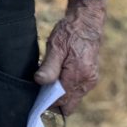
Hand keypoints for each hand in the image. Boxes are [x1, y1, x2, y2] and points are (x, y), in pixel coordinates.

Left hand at [34, 0, 106, 114]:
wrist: (87, 22)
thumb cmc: (70, 32)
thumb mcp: (56, 46)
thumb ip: (49, 66)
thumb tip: (39, 81)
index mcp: (78, 75)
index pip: (62, 101)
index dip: (48, 102)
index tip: (36, 99)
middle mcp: (87, 81)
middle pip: (69, 104)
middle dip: (55, 101)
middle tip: (40, 90)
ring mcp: (90, 80)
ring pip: (73, 97)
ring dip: (61, 93)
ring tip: (48, 79)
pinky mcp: (91, 76)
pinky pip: (77, 90)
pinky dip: (67, 87)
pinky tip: (58, 75)